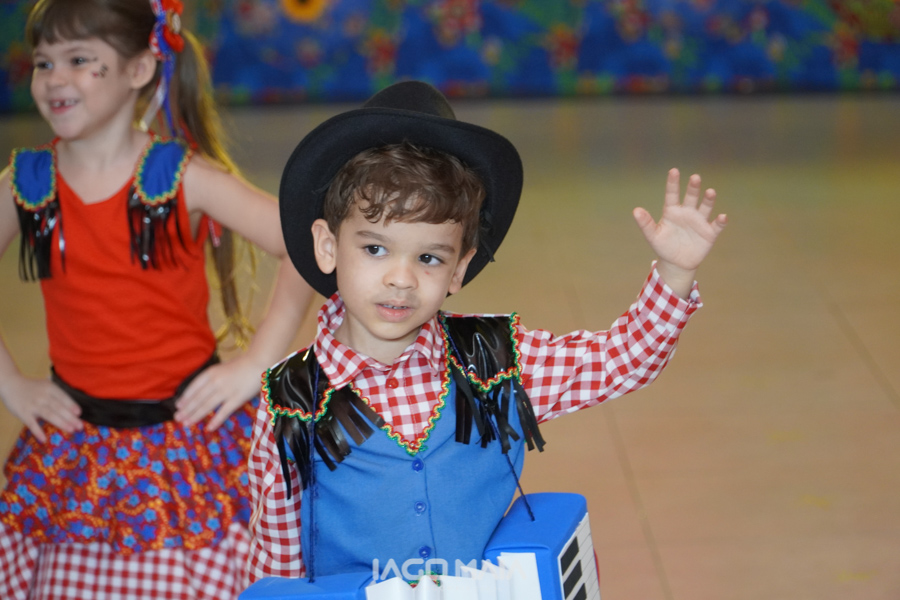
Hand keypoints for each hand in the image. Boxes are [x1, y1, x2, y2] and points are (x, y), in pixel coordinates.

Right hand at [0, 375, 82, 442]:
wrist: (11, 384)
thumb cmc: (33, 387)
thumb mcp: (46, 385)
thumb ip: (58, 394)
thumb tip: (73, 408)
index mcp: (50, 388)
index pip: (63, 397)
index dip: (71, 405)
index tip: (79, 413)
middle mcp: (43, 396)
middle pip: (58, 407)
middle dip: (70, 417)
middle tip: (79, 426)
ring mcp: (33, 405)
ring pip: (49, 415)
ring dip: (61, 423)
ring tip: (71, 430)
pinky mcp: (23, 413)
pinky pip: (31, 423)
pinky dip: (38, 431)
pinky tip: (44, 439)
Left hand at [174, 355, 265, 430]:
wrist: (259, 363)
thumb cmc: (242, 364)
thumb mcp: (222, 368)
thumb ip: (213, 378)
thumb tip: (201, 390)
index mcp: (211, 372)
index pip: (193, 387)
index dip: (185, 398)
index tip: (178, 406)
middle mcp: (215, 382)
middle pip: (198, 398)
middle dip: (187, 410)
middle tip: (178, 418)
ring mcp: (225, 391)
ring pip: (207, 406)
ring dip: (195, 416)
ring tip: (187, 424)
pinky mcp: (236, 399)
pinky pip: (223, 412)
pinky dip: (215, 421)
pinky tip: (208, 428)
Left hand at [633, 168, 726, 295]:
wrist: (677, 262)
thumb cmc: (663, 246)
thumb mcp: (652, 236)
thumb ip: (645, 223)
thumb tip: (635, 211)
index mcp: (672, 211)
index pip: (672, 194)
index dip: (673, 183)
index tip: (674, 171)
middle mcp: (687, 212)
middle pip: (691, 197)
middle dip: (693, 187)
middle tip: (695, 177)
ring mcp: (699, 221)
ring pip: (705, 207)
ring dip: (708, 200)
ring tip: (710, 192)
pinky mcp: (709, 232)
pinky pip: (716, 225)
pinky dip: (720, 221)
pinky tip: (722, 217)